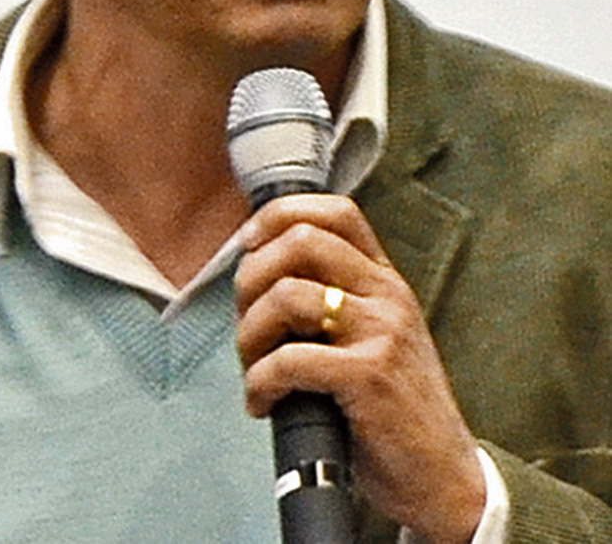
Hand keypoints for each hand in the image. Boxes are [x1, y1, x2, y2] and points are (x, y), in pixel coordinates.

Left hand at [235, 194, 485, 543]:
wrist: (444, 477)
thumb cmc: (393, 410)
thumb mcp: (376, 336)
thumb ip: (335, 300)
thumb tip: (258, 276)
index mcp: (384, 279)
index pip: (335, 212)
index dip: (280, 216)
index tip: (249, 246)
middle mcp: (386, 294)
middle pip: (300, 241)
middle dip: (251, 277)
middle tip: (245, 322)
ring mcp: (382, 331)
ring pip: (286, 295)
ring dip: (249, 334)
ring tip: (253, 368)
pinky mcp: (370, 375)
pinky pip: (289, 359)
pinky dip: (259, 382)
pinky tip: (262, 402)